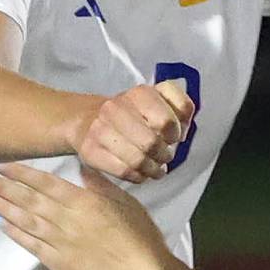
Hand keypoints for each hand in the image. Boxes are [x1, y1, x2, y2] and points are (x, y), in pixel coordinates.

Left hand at [0, 162, 172, 269]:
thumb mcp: (125, 200)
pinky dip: (13, 233)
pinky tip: (0, 223)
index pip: (43, 182)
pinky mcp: (57, 262)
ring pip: (23, 220)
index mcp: (82, 200)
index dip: (18, 173)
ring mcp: (58, 242)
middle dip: (0, 186)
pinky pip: (30, 244)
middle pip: (26, 199)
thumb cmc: (139, 234)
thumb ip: (99, 185)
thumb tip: (79, 167)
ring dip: (0, 207)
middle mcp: (64, 218)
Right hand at [67, 81, 195, 182]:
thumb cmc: (133, 113)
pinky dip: (138, 176)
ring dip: (152, 169)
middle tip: (165, 157)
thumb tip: (182, 134)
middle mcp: (116, 108)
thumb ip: (179, 110)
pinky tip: (142, 173)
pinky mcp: (90, 150)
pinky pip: (123, 171)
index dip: (176, 133)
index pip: (167, 120)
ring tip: (156, 169)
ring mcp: (100, 129)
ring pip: (137, 160)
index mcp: (140, 93)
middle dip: (164, 155)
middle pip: (152, 143)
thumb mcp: (159, 101)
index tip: (173, 137)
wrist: (88, 119)